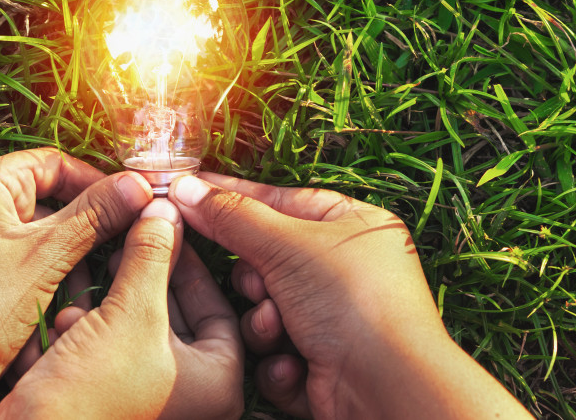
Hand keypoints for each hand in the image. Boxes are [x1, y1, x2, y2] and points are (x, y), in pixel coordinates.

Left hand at [0, 148, 152, 418]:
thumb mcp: (46, 257)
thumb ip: (94, 215)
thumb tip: (137, 185)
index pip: (53, 162)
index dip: (96, 183)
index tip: (129, 205)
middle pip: (40, 194)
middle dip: (80, 222)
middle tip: (116, 244)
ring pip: (26, 226)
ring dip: (60, 249)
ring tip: (85, 280)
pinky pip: (5, 250)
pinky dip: (34, 265)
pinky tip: (55, 294)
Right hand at [0, 199, 244, 419]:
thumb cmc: (93, 391)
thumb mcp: (130, 312)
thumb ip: (150, 256)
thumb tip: (163, 212)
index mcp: (216, 383)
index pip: (217, 308)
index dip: (192, 263)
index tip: (172, 229)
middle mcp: (190, 395)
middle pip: (176, 314)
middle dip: (150, 273)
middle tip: (137, 231)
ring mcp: (150, 397)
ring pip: (140, 326)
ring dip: (120, 288)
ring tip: (108, 250)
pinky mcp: (111, 395)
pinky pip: (112, 344)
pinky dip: (97, 315)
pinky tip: (79, 282)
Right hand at [168, 173, 531, 419]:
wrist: (389, 388)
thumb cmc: (355, 303)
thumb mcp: (287, 245)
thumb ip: (231, 216)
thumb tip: (187, 188)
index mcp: (349, 225)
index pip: (277, 200)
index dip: (230, 197)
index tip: (187, 191)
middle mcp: (343, 270)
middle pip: (264, 260)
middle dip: (254, 279)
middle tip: (259, 286)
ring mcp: (333, 319)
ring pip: (264, 310)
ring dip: (263, 323)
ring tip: (279, 329)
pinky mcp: (322, 363)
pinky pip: (275, 353)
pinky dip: (278, 360)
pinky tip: (295, 364)